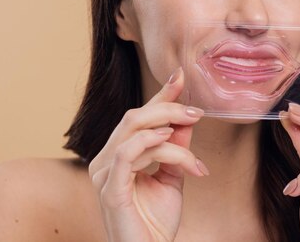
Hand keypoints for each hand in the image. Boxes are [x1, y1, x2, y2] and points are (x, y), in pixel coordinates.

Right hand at [88, 67, 208, 241]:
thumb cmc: (156, 221)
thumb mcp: (173, 175)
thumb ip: (176, 146)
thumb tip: (187, 117)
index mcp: (116, 156)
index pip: (137, 118)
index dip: (159, 96)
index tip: (181, 77)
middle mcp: (104, 161)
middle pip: (133, 117)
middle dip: (168, 109)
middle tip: (197, 112)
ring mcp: (103, 174)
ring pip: (133, 131)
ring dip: (169, 131)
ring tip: (192, 142)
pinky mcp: (109, 189)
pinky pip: (126, 154)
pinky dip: (150, 142)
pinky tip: (168, 140)